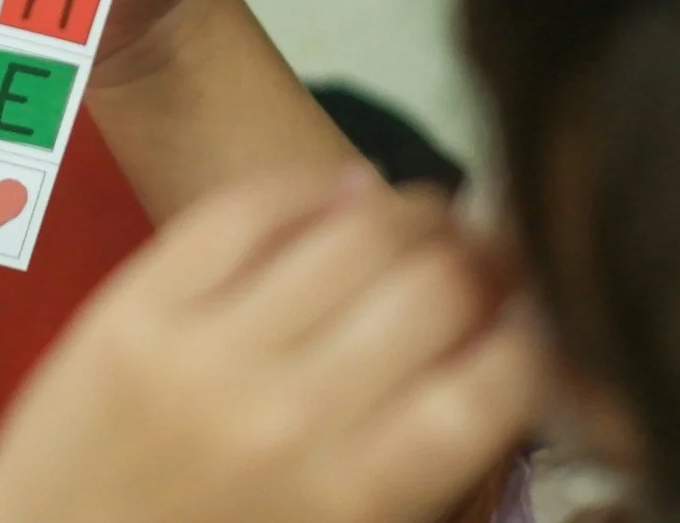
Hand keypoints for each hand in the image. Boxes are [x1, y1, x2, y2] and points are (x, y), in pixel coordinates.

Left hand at [0, 168, 543, 522]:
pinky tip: (341, 193)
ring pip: (353, 231)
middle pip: (437, 287)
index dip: (547, 334)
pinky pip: (244, 209)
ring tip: (424, 223)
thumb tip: (515, 375)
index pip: (502, 380)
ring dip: (411, 215)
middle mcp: (288, 419)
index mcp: (356, 499)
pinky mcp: (131, 310)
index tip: (548, 322)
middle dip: (486, 264)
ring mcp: (203, 355)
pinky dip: (308, 188)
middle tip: (490, 263)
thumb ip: (428, 478)